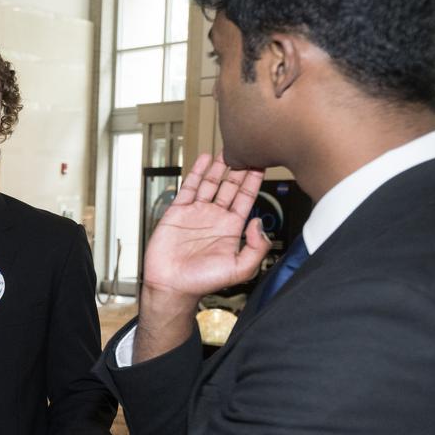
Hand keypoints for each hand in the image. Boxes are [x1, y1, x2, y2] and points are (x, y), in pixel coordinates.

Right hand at [142, 152, 269, 301]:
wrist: (172, 285)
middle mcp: (215, 217)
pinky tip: (204, 159)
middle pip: (230, 186)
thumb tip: (258, 223)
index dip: (253, 181)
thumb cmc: (203, 282)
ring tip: (227, 149)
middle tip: (247, 148)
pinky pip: (189, 187)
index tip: (261, 163)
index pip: (246, 198)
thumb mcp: (241, 269)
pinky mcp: (178, 212)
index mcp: (231, 228)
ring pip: (211, 183)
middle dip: (239, 168)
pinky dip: (197, 172)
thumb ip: (256, 248)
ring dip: (219, 166)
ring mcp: (196, 213)